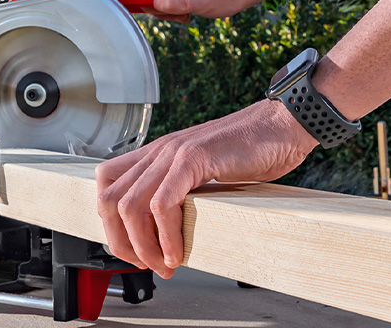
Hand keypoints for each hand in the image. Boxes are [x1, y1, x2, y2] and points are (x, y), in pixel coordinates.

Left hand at [95, 100, 317, 277]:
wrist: (284, 125)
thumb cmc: (253, 150)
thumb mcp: (205, 174)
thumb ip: (183, 193)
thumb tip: (169, 233)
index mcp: (156, 154)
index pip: (107, 188)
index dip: (111, 226)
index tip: (133, 252)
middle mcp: (158, 151)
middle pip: (109, 201)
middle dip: (121, 242)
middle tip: (145, 265)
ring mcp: (173, 152)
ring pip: (130, 206)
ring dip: (143, 245)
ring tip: (163, 264)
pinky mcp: (194, 158)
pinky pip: (163, 203)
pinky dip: (166, 235)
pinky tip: (176, 252)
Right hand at [143, 0, 255, 22]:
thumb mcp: (202, 3)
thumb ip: (180, 3)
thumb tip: (158, 2)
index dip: (153, 4)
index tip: (173, 11)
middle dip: (163, 7)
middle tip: (184, 12)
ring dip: (169, 8)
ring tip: (189, 10)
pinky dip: (174, 3)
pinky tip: (189, 5)